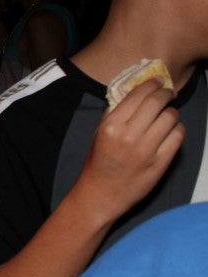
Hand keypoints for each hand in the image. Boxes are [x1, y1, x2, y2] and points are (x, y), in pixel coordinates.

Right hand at [73, 80, 184, 221]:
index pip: (139, 95)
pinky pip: (178, 135)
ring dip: (171, 113)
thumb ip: (115, 113)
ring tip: (166, 116)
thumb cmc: (99, 163)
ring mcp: (147, 149)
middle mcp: (129, 135)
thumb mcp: (99, 133)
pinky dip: (177, 129)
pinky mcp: (161, 162)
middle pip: (157, 102)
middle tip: (167, 94)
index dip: (152, 84)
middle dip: (165, 94)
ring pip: (171, 117)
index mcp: (111, 126)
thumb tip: (136, 93)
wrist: (101, 194)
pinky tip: (170, 131)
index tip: (157, 83)